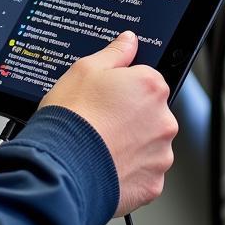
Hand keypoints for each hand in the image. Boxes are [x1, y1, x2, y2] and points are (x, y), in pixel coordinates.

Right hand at [39, 31, 177, 216]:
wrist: (61, 166)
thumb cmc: (72, 116)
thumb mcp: (84, 70)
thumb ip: (114, 53)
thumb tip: (129, 40)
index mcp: (150, 87)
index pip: (145, 80)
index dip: (122, 88)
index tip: (105, 97)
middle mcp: (164, 120)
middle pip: (150, 113)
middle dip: (129, 117)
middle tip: (100, 121)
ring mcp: (161, 154)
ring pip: (148, 145)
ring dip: (130, 145)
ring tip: (99, 145)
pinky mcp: (153, 184)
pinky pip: (143, 174)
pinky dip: (128, 171)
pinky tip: (105, 164)